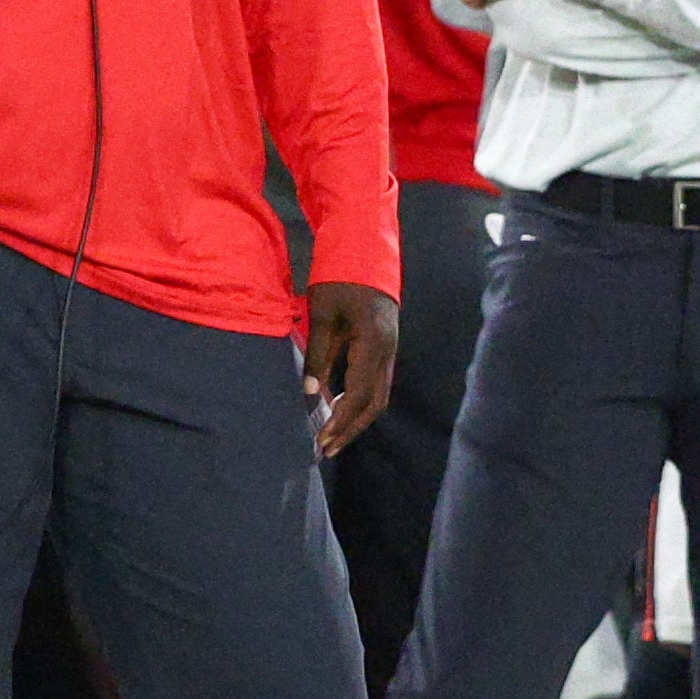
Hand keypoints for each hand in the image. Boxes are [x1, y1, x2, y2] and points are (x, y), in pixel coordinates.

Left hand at [304, 280, 396, 455]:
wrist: (366, 252)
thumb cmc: (340, 280)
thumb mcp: (322, 316)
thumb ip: (318, 355)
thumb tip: (309, 393)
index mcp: (373, 344)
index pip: (358, 395)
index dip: (340, 420)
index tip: (322, 438)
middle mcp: (388, 351)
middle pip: (374, 403)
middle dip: (351, 428)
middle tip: (328, 447)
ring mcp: (390, 349)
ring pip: (379, 395)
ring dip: (356, 417)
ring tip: (332, 434)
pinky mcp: (385, 346)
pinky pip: (376, 382)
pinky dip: (359, 400)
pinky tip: (339, 406)